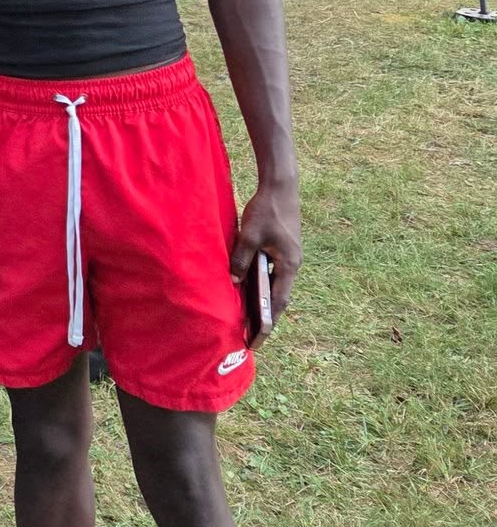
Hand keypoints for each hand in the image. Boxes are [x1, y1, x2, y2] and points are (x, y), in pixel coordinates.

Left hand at [230, 175, 300, 342]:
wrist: (281, 187)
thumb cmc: (267, 210)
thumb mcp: (250, 236)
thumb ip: (241, 260)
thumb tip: (233, 282)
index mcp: (289, 265)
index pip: (278, 302)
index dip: (268, 322)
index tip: (258, 339)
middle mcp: (293, 264)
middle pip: (279, 297)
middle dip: (266, 317)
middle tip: (252, 336)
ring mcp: (290, 257)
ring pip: (276, 285)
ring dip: (265, 301)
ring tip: (250, 318)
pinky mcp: (285, 248)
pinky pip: (274, 273)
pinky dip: (263, 284)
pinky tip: (250, 290)